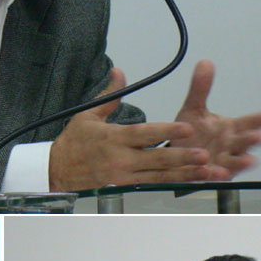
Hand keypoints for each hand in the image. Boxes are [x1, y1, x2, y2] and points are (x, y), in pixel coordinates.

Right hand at [49, 68, 216, 190]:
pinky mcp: (124, 188)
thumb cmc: (72, 144)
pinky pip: (152, 186)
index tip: (187, 128)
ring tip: (205, 171)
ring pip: (159, 176)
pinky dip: (171, 185)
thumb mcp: (87, 115)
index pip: (144, 134)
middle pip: (157, 158)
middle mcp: (121, 158)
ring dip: (183, 174)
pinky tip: (187, 182)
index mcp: (114, 138)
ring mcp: (123, 176)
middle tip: (204, 155)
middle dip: (182, 157)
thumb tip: (119, 73)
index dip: (167, 131)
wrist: (55, 171)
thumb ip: (109, 95)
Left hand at [172, 60, 260, 178]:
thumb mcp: (193, 109)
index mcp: (230, 129)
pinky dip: (217, 175)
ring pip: (235, 162)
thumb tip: (205, 63)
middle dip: (253, 140)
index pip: (249, 123)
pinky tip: (219, 173)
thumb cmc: (190, 133)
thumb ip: (200, 88)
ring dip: (242, 161)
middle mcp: (229, 146)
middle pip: (245, 142)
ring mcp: (221, 162)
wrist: (175, 155)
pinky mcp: (208, 175)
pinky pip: (214, 176)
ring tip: (250, 160)